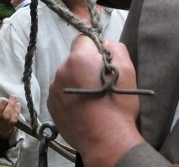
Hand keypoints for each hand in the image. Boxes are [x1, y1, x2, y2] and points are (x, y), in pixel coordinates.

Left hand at [48, 36, 145, 166]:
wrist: (106, 140)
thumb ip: (115, 47)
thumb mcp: (127, 69)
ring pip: (67, 77)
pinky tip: (82, 108)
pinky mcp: (51, 105)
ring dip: (77, 82)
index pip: (83, 39)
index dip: (93, 48)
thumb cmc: (118, 104)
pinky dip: (70, 97)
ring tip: (91, 99)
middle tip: (100, 83)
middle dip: (85, 66)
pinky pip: (61, 93)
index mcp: (79, 58)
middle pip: (74, 60)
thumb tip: (104, 43)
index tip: (102, 60)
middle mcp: (62, 70)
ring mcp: (54, 89)